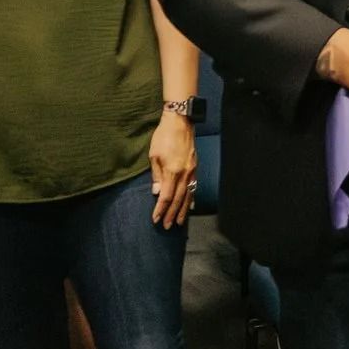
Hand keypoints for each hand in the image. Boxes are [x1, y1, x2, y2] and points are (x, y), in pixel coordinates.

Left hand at [150, 110, 197, 229]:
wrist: (180, 122)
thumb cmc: (164, 137)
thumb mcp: (154, 155)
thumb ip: (157, 176)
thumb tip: (157, 193)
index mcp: (172, 171)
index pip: (167, 196)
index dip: (161, 209)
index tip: (155, 219)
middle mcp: (184, 174)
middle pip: (178, 200)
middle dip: (171, 214)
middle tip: (167, 227)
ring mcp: (192, 171)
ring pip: (188, 196)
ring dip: (182, 210)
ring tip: (178, 222)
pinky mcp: (195, 167)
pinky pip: (193, 187)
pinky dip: (191, 199)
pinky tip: (189, 206)